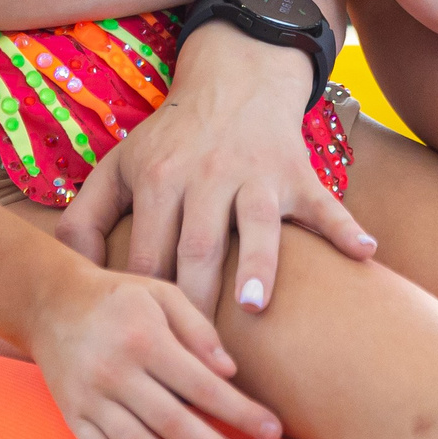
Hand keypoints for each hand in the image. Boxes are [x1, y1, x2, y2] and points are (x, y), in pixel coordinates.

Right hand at [25, 261, 283, 438]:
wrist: (50, 303)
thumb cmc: (119, 298)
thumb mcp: (161, 293)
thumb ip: (199, 328)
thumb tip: (230, 371)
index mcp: (144, 338)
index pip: (200, 384)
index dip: (239, 411)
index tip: (273, 431)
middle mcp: (115, 371)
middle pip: (172, 422)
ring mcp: (91, 398)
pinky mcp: (74, 417)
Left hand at [57, 20, 374, 318]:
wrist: (234, 77)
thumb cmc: (169, 139)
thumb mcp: (118, 165)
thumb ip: (84, 218)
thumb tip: (73, 275)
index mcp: (159, 179)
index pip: (148, 253)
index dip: (147, 301)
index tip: (148, 348)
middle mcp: (206, 175)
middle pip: (199, 248)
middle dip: (197, 302)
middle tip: (197, 361)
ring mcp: (255, 173)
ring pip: (258, 223)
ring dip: (259, 265)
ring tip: (255, 308)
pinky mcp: (296, 172)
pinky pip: (324, 202)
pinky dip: (346, 227)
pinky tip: (364, 253)